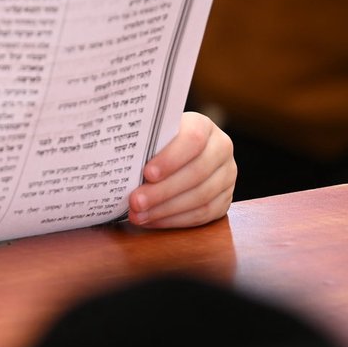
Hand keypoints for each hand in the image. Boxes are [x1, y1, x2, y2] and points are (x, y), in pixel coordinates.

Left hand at [128, 112, 235, 227]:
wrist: (179, 153)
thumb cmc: (158, 142)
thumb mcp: (154, 135)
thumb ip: (145, 142)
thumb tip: (121, 162)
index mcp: (204, 125)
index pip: (193, 139)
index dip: (171, 158)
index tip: (147, 173)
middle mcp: (221, 148)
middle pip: (197, 173)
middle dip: (163, 191)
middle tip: (136, 202)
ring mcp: (227, 175)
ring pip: (201, 197)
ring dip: (166, 210)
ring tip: (139, 215)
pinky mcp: (225, 199)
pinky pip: (204, 215)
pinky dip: (175, 220)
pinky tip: (153, 221)